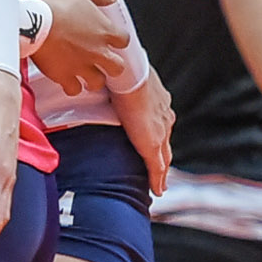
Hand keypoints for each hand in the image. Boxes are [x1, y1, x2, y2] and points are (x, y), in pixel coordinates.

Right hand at [31, 0, 127, 95]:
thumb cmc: (56, 5)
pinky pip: (74, 89)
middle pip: (117, 68)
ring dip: (93, 79)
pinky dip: (71, 87)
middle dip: (111, 66)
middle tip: (102, 62)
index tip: (110, 39)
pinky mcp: (65, 76)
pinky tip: (66, 80)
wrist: (34, 23)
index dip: (117, 40)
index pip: (124, 40)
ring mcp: (82, 66)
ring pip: (98, 82)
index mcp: (105, 31)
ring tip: (85, 75)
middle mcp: (98, 52)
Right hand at [110, 65, 173, 196]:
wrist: (128, 73)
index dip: (158, 135)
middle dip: (164, 157)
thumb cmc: (121, 69)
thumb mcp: (118, 76)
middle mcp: (164, 118)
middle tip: (161, 172)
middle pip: (166, 144)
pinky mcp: (152, 144)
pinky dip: (157, 180)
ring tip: (160, 185)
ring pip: (164, 158)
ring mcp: (161, 132)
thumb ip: (111, 80)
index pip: (160, 123)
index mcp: (159, 102)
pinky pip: (157, 167)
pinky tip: (157, 192)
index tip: (156, 145)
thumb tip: (96, 73)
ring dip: (162, 172)